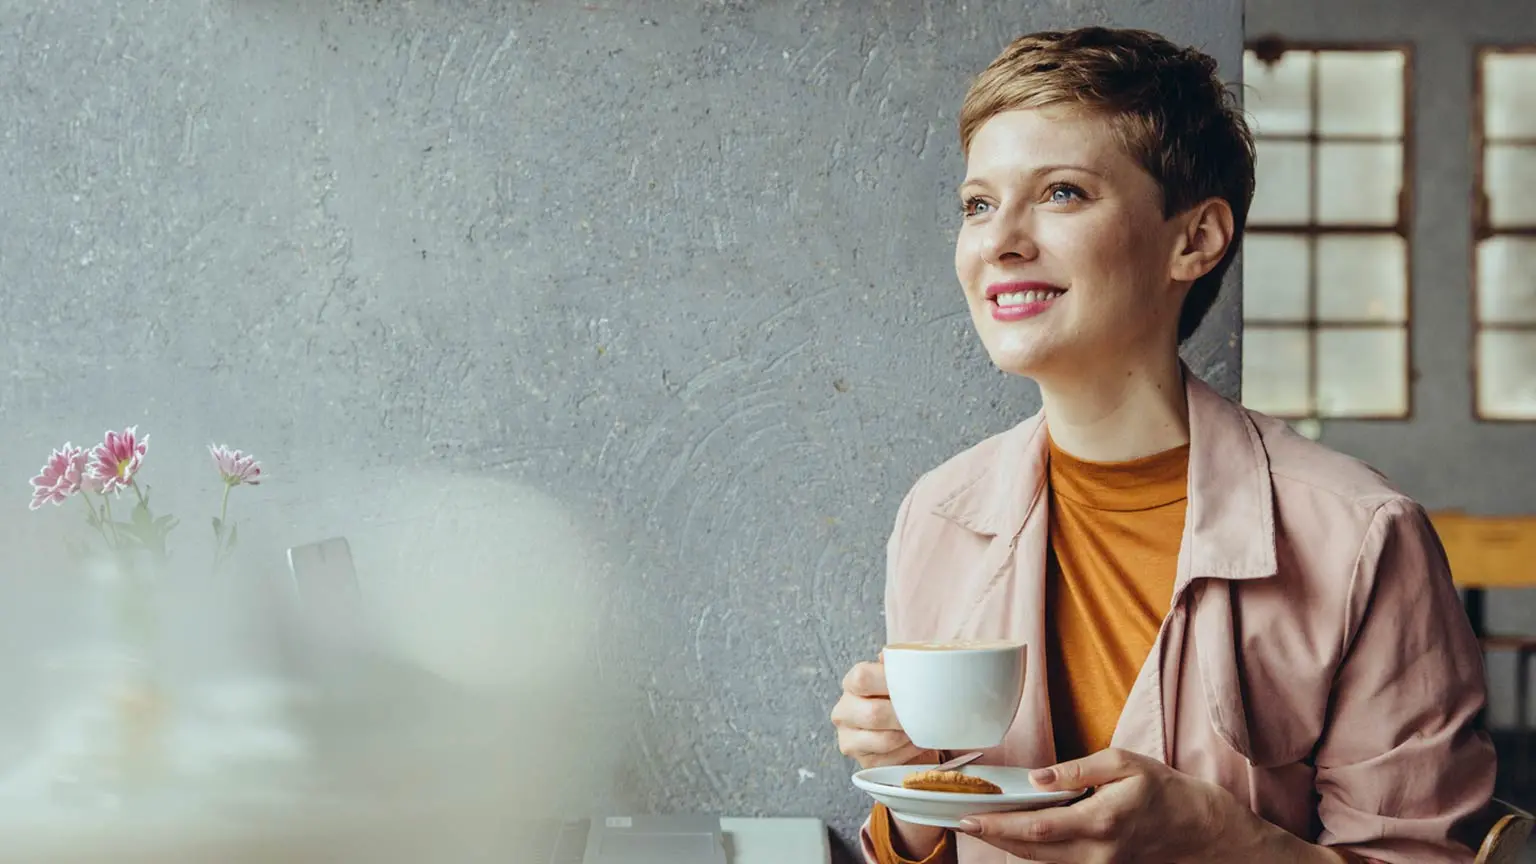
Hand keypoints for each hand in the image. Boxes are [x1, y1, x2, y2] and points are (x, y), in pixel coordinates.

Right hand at [830, 658, 932, 769]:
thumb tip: (896, 655)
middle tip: (927, 712)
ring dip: (910, 735)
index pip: (862, 678)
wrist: (905, 729)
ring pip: (884, 740)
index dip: (889, 682)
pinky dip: (910, 752)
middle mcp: (844, 711)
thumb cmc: (905, 697)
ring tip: (925, 728)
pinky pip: (891, 760)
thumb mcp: (904, 676)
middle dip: (905, 716)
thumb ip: (901, 663)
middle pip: (873, 714)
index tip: (915, 685)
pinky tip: (918, 742)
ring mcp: (850, 739)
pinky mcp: (864, 762)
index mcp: (852, 683)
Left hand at [957, 748, 1265, 862]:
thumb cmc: (1160, 788)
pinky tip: (1011, 833)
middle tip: (960, 821)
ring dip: (1006, 844)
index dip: (1000, 824)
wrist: (1195, 827)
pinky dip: (1028, 848)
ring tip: (978, 824)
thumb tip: (1036, 778)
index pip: (1038, 827)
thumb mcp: (1121, 763)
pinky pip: (1054, 862)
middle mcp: (1096, 852)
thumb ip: (1076, 770)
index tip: (970, 816)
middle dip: (993, 836)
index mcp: (1100, 821)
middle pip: (1031, 850)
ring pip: (1040, 860)